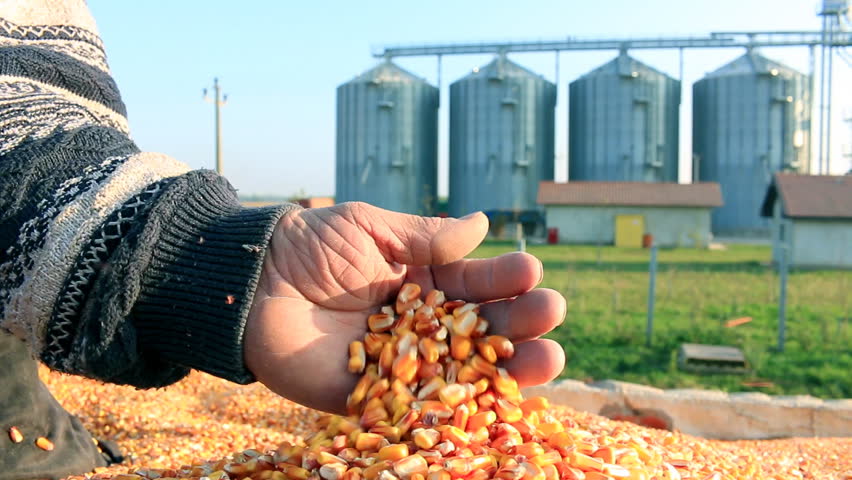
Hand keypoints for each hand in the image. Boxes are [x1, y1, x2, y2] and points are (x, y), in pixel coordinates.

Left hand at [244, 202, 565, 412]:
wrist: (253, 283)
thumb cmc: (312, 246)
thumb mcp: (371, 228)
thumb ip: (425, 236)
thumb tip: (484, 225)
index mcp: (425, 282)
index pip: (477, 284)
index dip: (505, 279)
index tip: (532, 272)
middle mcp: (421, 325)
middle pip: (481, 330)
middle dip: (520, 323)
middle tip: (551, 314)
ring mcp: (400, 363)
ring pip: (463, 371)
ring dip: (508, 369)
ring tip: (550, 359)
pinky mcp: (371, 397)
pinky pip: (418, 406)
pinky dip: (455, 408)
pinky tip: (492, 404)